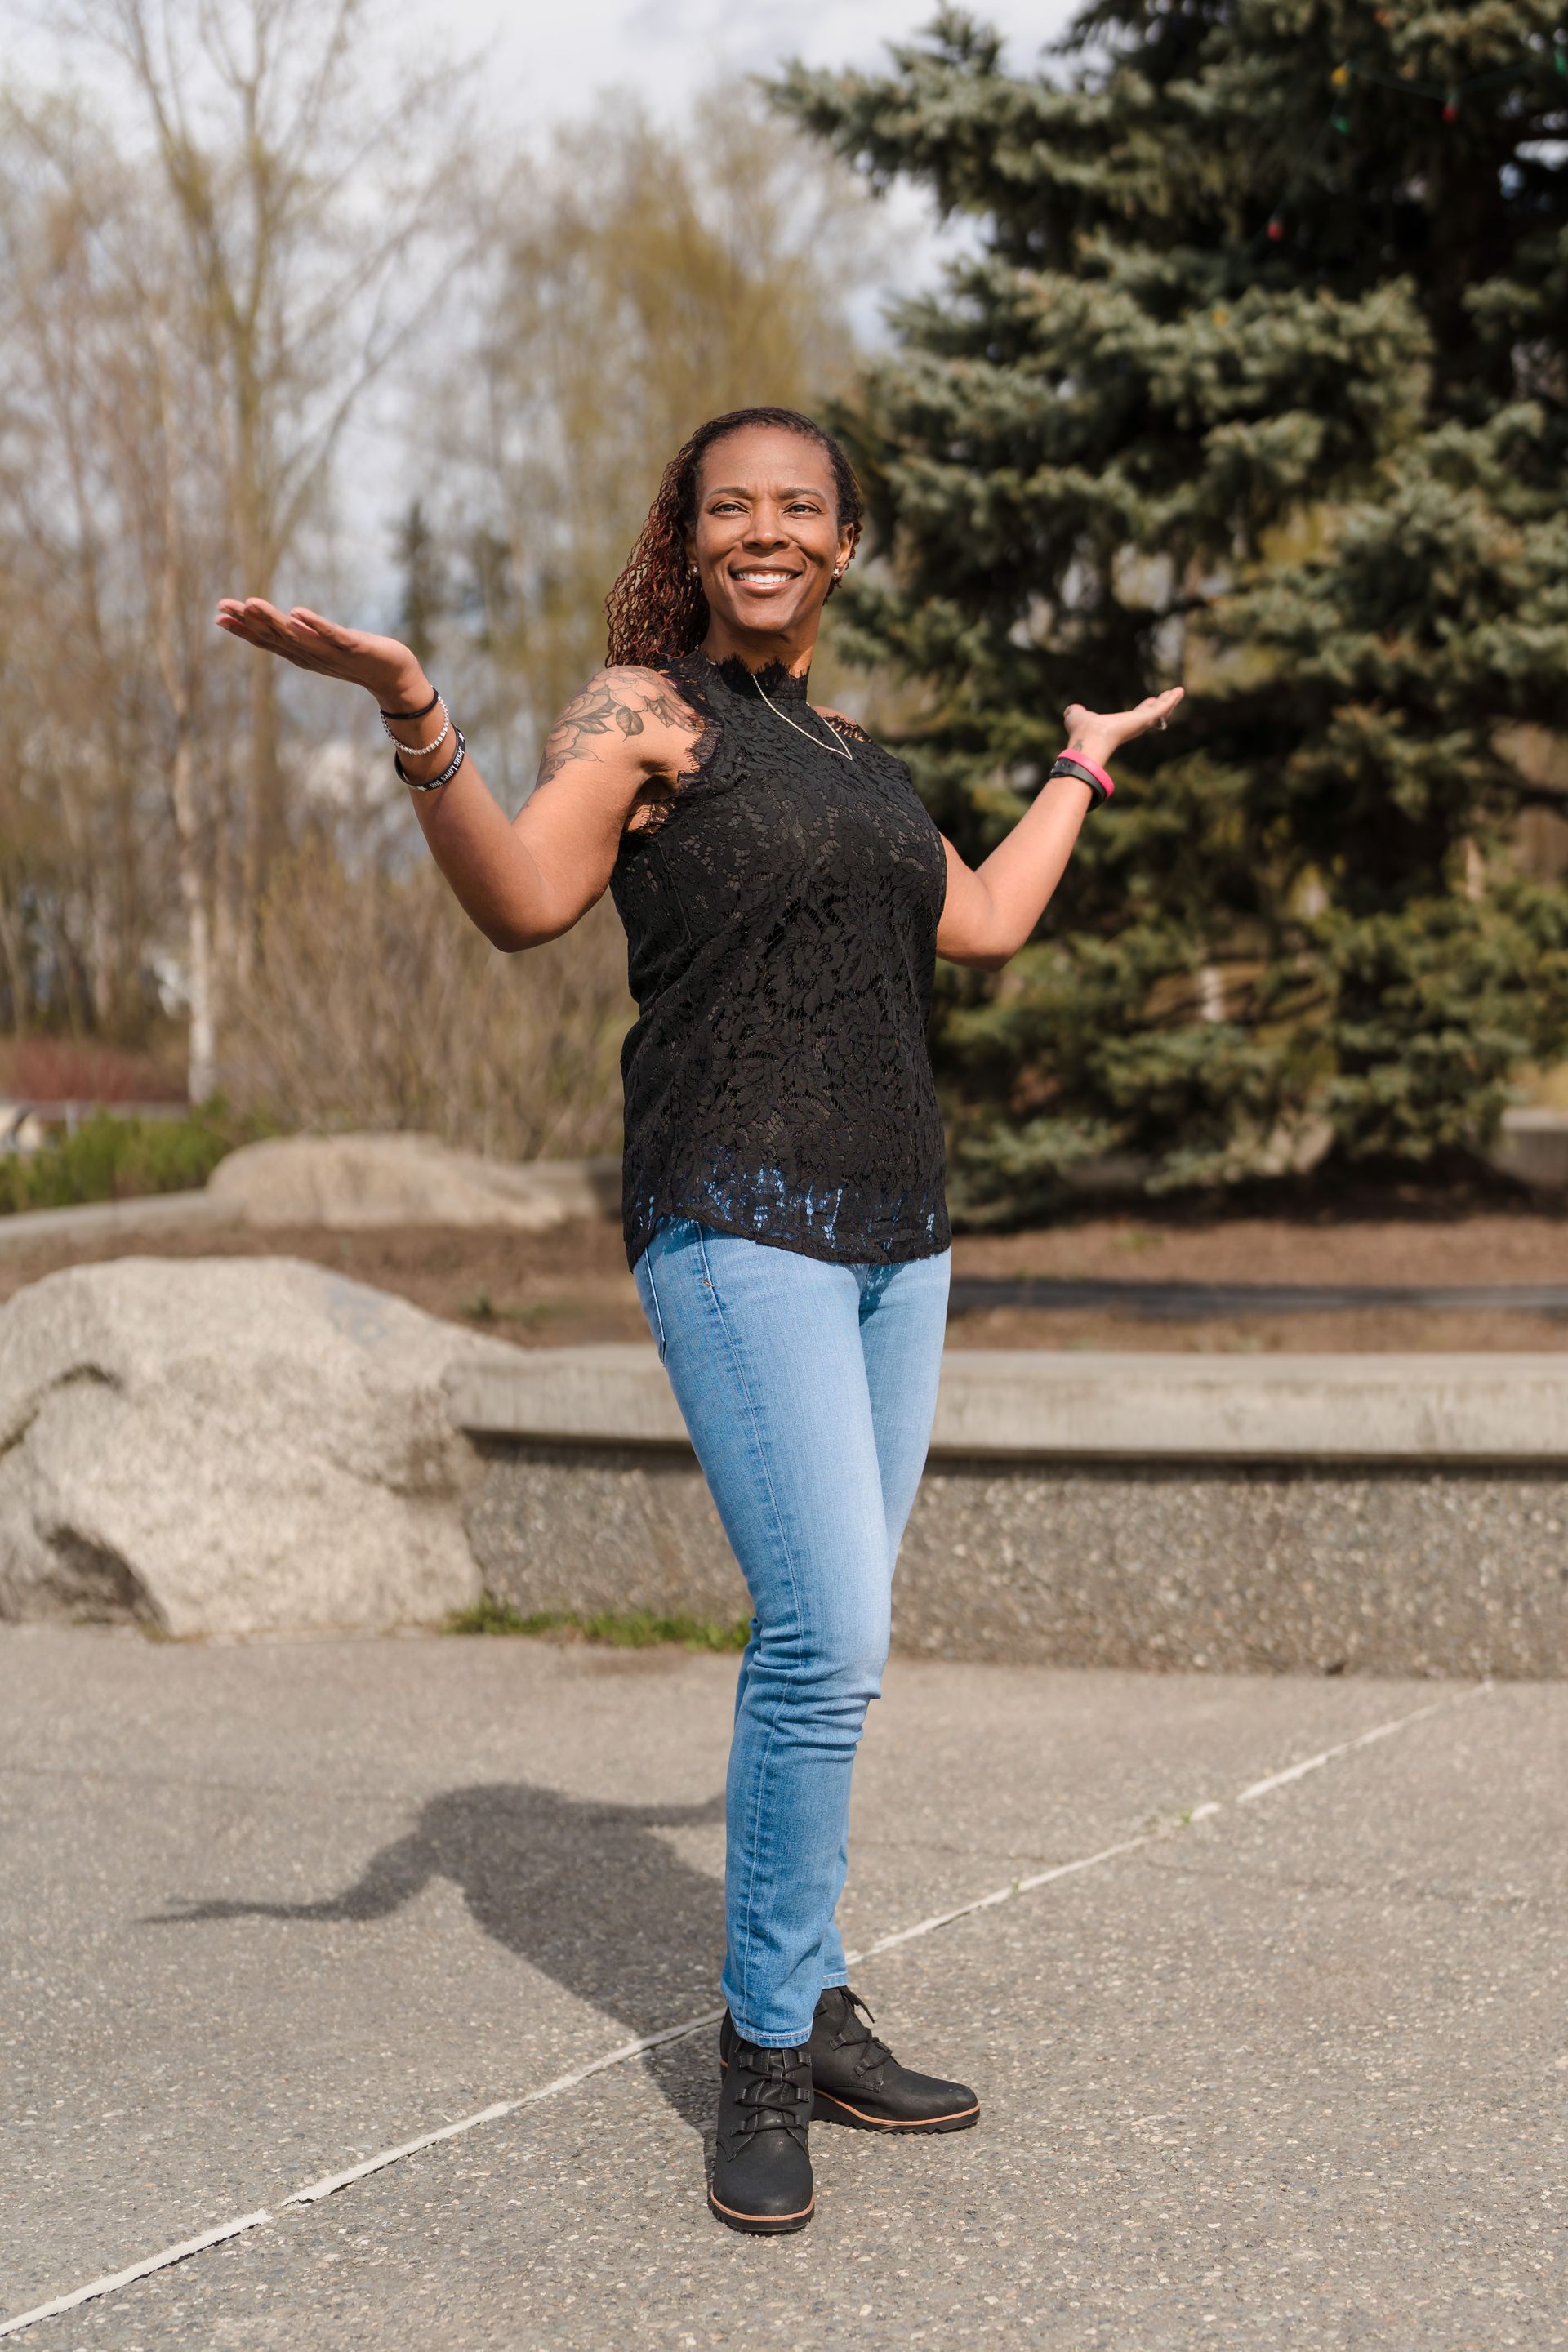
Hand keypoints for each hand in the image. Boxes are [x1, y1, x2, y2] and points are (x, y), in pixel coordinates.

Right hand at [215, 597, 427, 710]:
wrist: (395, 677)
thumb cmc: (359, 659)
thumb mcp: (325, 647)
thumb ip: (303, 637)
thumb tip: (283, 621)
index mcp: (302, 654)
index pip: (267, 641)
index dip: (243, 629)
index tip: (218, 615)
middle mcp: (312, 656)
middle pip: (275, 637)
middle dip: (248, 621)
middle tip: (223, 606)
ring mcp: (331, 653)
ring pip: (297, 636)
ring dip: (274, 620)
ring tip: (252, 603)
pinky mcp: (353, 648)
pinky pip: (331, 636)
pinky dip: (315, 626)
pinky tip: (297, 613)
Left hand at [1062, 686, 1183, 769]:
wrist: (1088, 739)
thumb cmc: (1081, 732)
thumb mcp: (1076, 716)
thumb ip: (1075, 712)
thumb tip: (1071, 709)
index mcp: (1119, 725)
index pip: (1136, 716)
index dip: (1145, 709)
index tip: (1151, 702)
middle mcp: (1132, 725)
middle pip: (1152, 714)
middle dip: (1162, 705)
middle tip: (1171, 697)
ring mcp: (1141, 723)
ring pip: (1160, 711)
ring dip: (1170, 701)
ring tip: (1180, 691)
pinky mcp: (1146, 719)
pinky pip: (1163, 708)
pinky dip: (1171, 699)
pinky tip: (1180, 691)